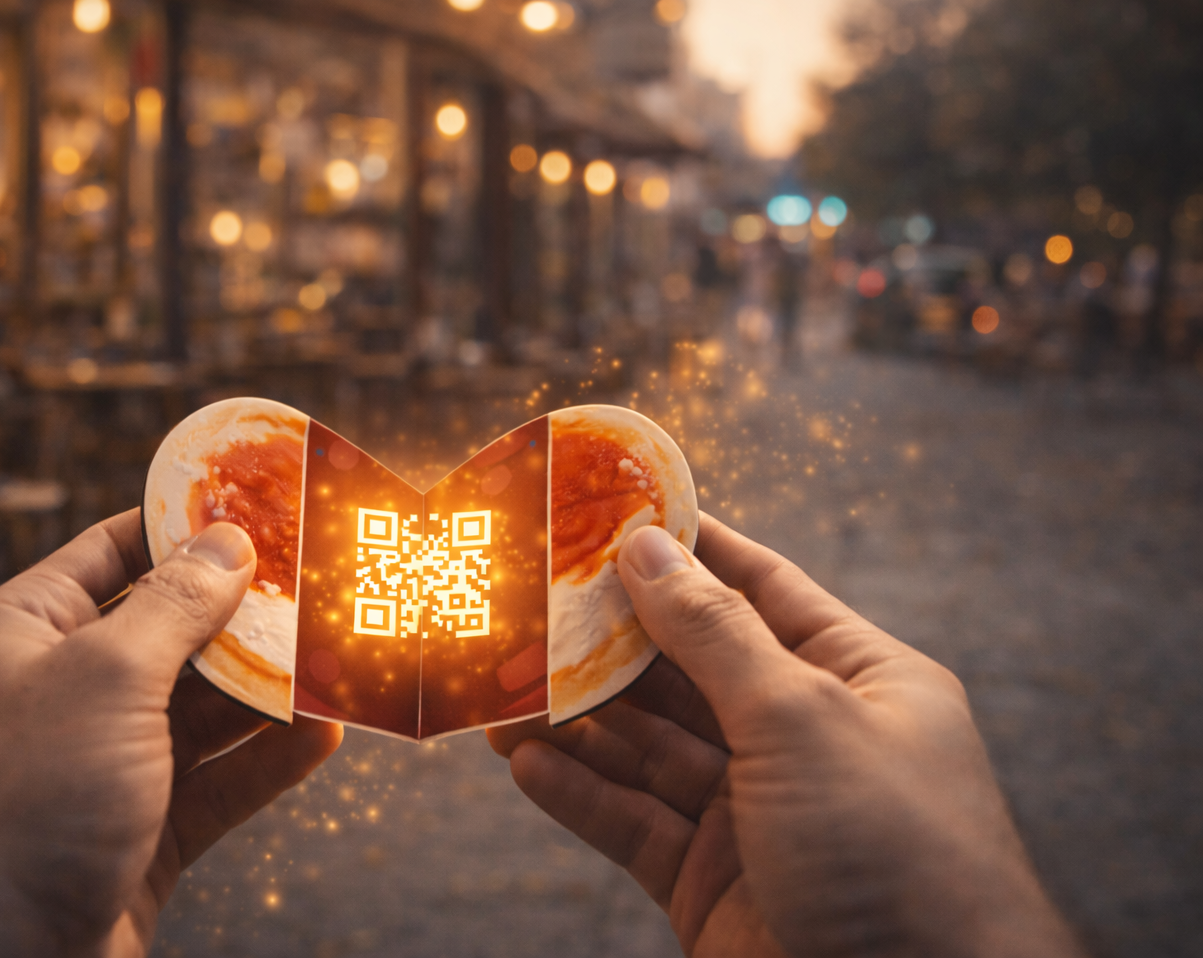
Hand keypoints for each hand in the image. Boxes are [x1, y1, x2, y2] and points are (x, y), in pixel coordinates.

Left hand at [0, 510, 341, 957]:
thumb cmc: (24, 801)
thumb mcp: (107, 677)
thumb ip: (176, 606)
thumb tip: (229, 541)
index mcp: (28, 633)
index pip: (113, 551)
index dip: (183, 527)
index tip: (258, 506)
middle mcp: (65, 691)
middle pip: (173, 630)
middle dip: (246, 613)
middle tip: (321, 586)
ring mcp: (106, 764)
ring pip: (204, 709)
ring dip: (270, 687)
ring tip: (338, 654)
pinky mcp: (142, 830)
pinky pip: (217, 780)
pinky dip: (269, 759)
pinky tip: (324, 733)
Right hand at [489, 515, 1082, 957]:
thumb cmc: (896, 852)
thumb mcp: (802, 718)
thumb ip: (714, 634)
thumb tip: (646, 548)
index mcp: (858, 682)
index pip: (761, 589)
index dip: (688, 548)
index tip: (612, 511)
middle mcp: (805, 740)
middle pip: (688, 669)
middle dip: (608, 641)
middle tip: (526, 603)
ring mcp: (755, 815)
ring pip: (648, 749)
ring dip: (576, 719)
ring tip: (500, 686)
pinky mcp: (711, 885)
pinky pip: (633, 824)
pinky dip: (579, 794)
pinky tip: (524, 763)